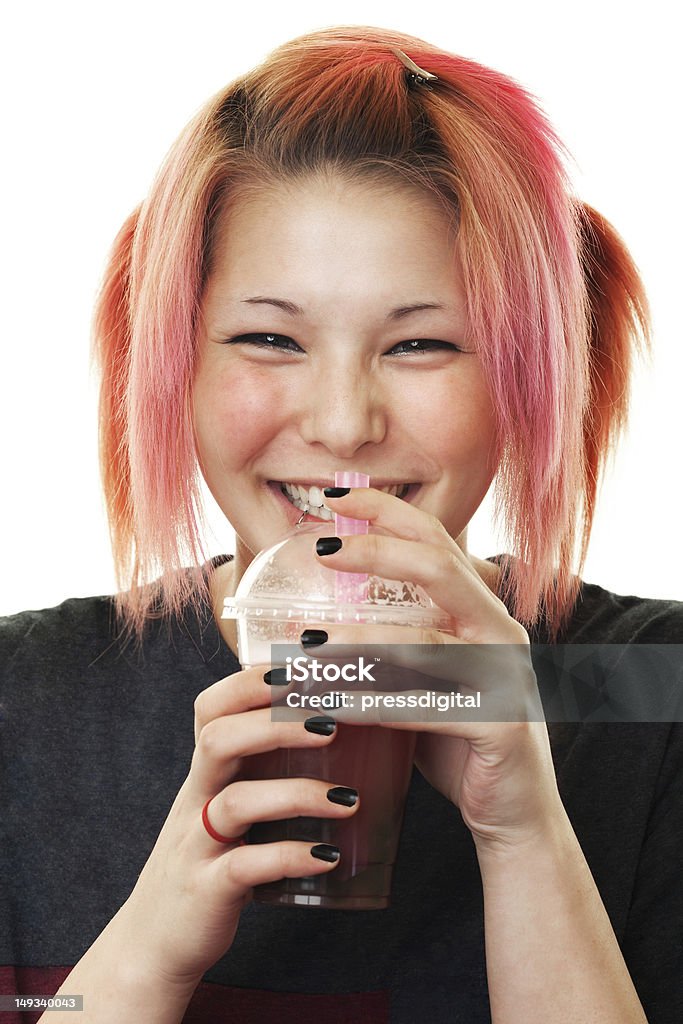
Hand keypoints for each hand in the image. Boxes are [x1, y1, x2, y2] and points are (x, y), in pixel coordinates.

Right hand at [119, 667, 359, 986]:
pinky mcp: (208, 889)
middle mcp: (195, 799)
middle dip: (276, 724)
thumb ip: (262, 770)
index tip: (302, 668)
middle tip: (333, 724)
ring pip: (236, 803)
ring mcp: (197, 844)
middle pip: (218, 739)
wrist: (156, 941)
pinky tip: (328, 857)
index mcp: (204, 772)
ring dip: (297, 794)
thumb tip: (339, 730)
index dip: (251, 682)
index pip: (212, 706)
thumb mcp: (225, 804)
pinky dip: (291, 857)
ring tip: (349, 799)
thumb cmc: (209, 858)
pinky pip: (247, 866)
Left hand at [309, 487, 563, 852]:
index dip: (388, 512)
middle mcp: (497, 632)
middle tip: (321, 546)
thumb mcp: (419, 681)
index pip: (435, 541)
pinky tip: (326, 705)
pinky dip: (370, 705)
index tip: (335, 498)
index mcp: (478, 611)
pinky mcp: (499, 724)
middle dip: (376, 550)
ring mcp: (503, 676)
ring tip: (304, 641)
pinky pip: (424, 707)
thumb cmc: (456, 739)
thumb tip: (301, 625)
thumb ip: (383, 648)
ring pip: (424, 641)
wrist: (513, 811)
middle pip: (439, 568)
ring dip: (356, 640)